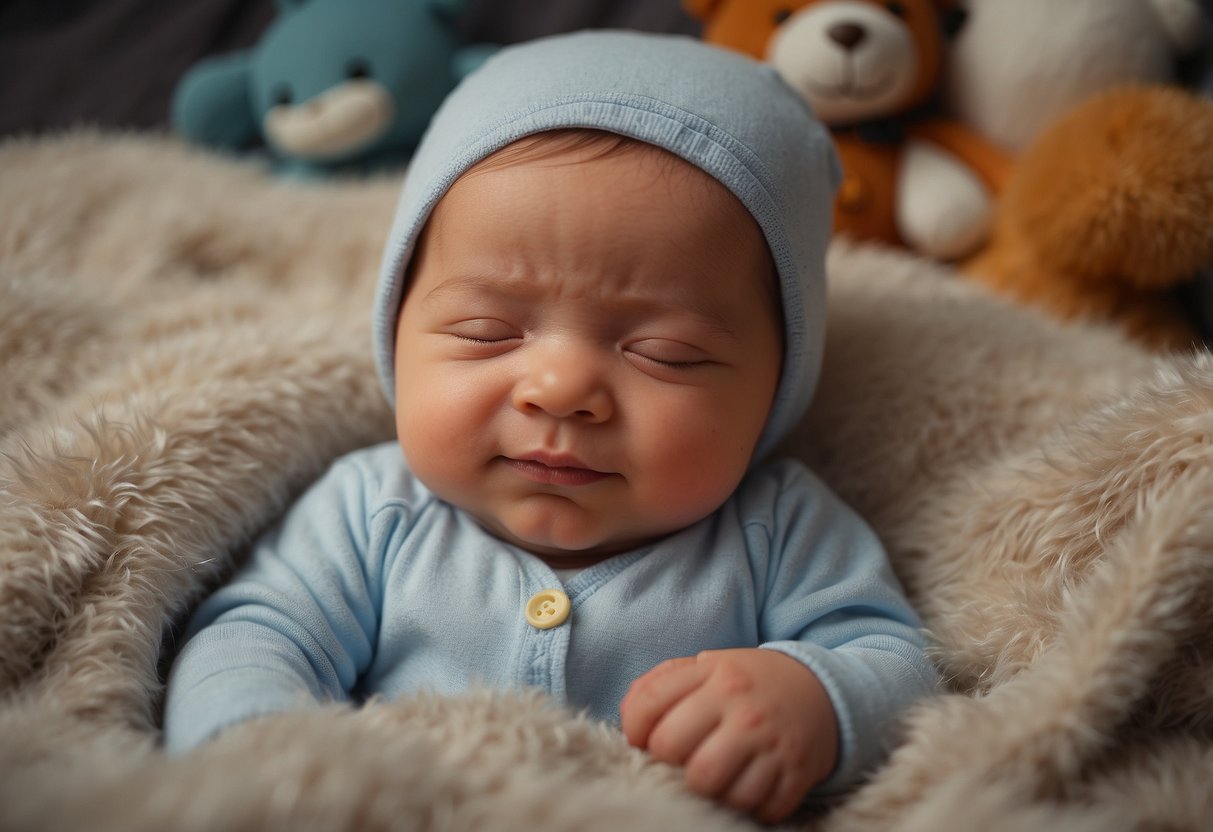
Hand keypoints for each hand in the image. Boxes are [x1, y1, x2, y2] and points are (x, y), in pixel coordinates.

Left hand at [620, 648, 837, 823]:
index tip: (642, 739)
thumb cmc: (746, 684)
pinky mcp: (796, 773)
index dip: (634, 729)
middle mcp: (742, 708)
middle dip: (667, 761)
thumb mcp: (706, 667)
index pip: (650, 704)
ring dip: (705, 790)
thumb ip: (661, 684)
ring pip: (713, 786)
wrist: (820, 691)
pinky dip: (747, 807)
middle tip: (680, 760)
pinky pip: (757, 808)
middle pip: (675, 748)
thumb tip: (628, 719)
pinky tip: (744, 787)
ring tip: (712, 777)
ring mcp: (770, 742)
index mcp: (715, 676)